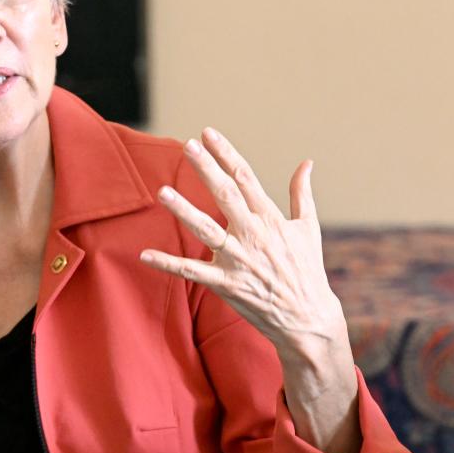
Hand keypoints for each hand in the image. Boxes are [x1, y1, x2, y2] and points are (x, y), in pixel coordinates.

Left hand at [140, 128, 360, 452]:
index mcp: (271, 218)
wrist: (308, 318)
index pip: (245, 178)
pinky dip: (168, 263)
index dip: (226, 154)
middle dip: (207, 169)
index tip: (207, 133)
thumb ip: (302, 193)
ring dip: (184, 211)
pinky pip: (191, 272)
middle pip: (226, 196)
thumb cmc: (306, 269)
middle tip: (188, 146)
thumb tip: (307, 162)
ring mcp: (238, 260)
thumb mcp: (308, 228)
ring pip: (206, 231)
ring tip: (162, 192)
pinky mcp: (226, 284)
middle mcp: (254, 235)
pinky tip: (145, 254)